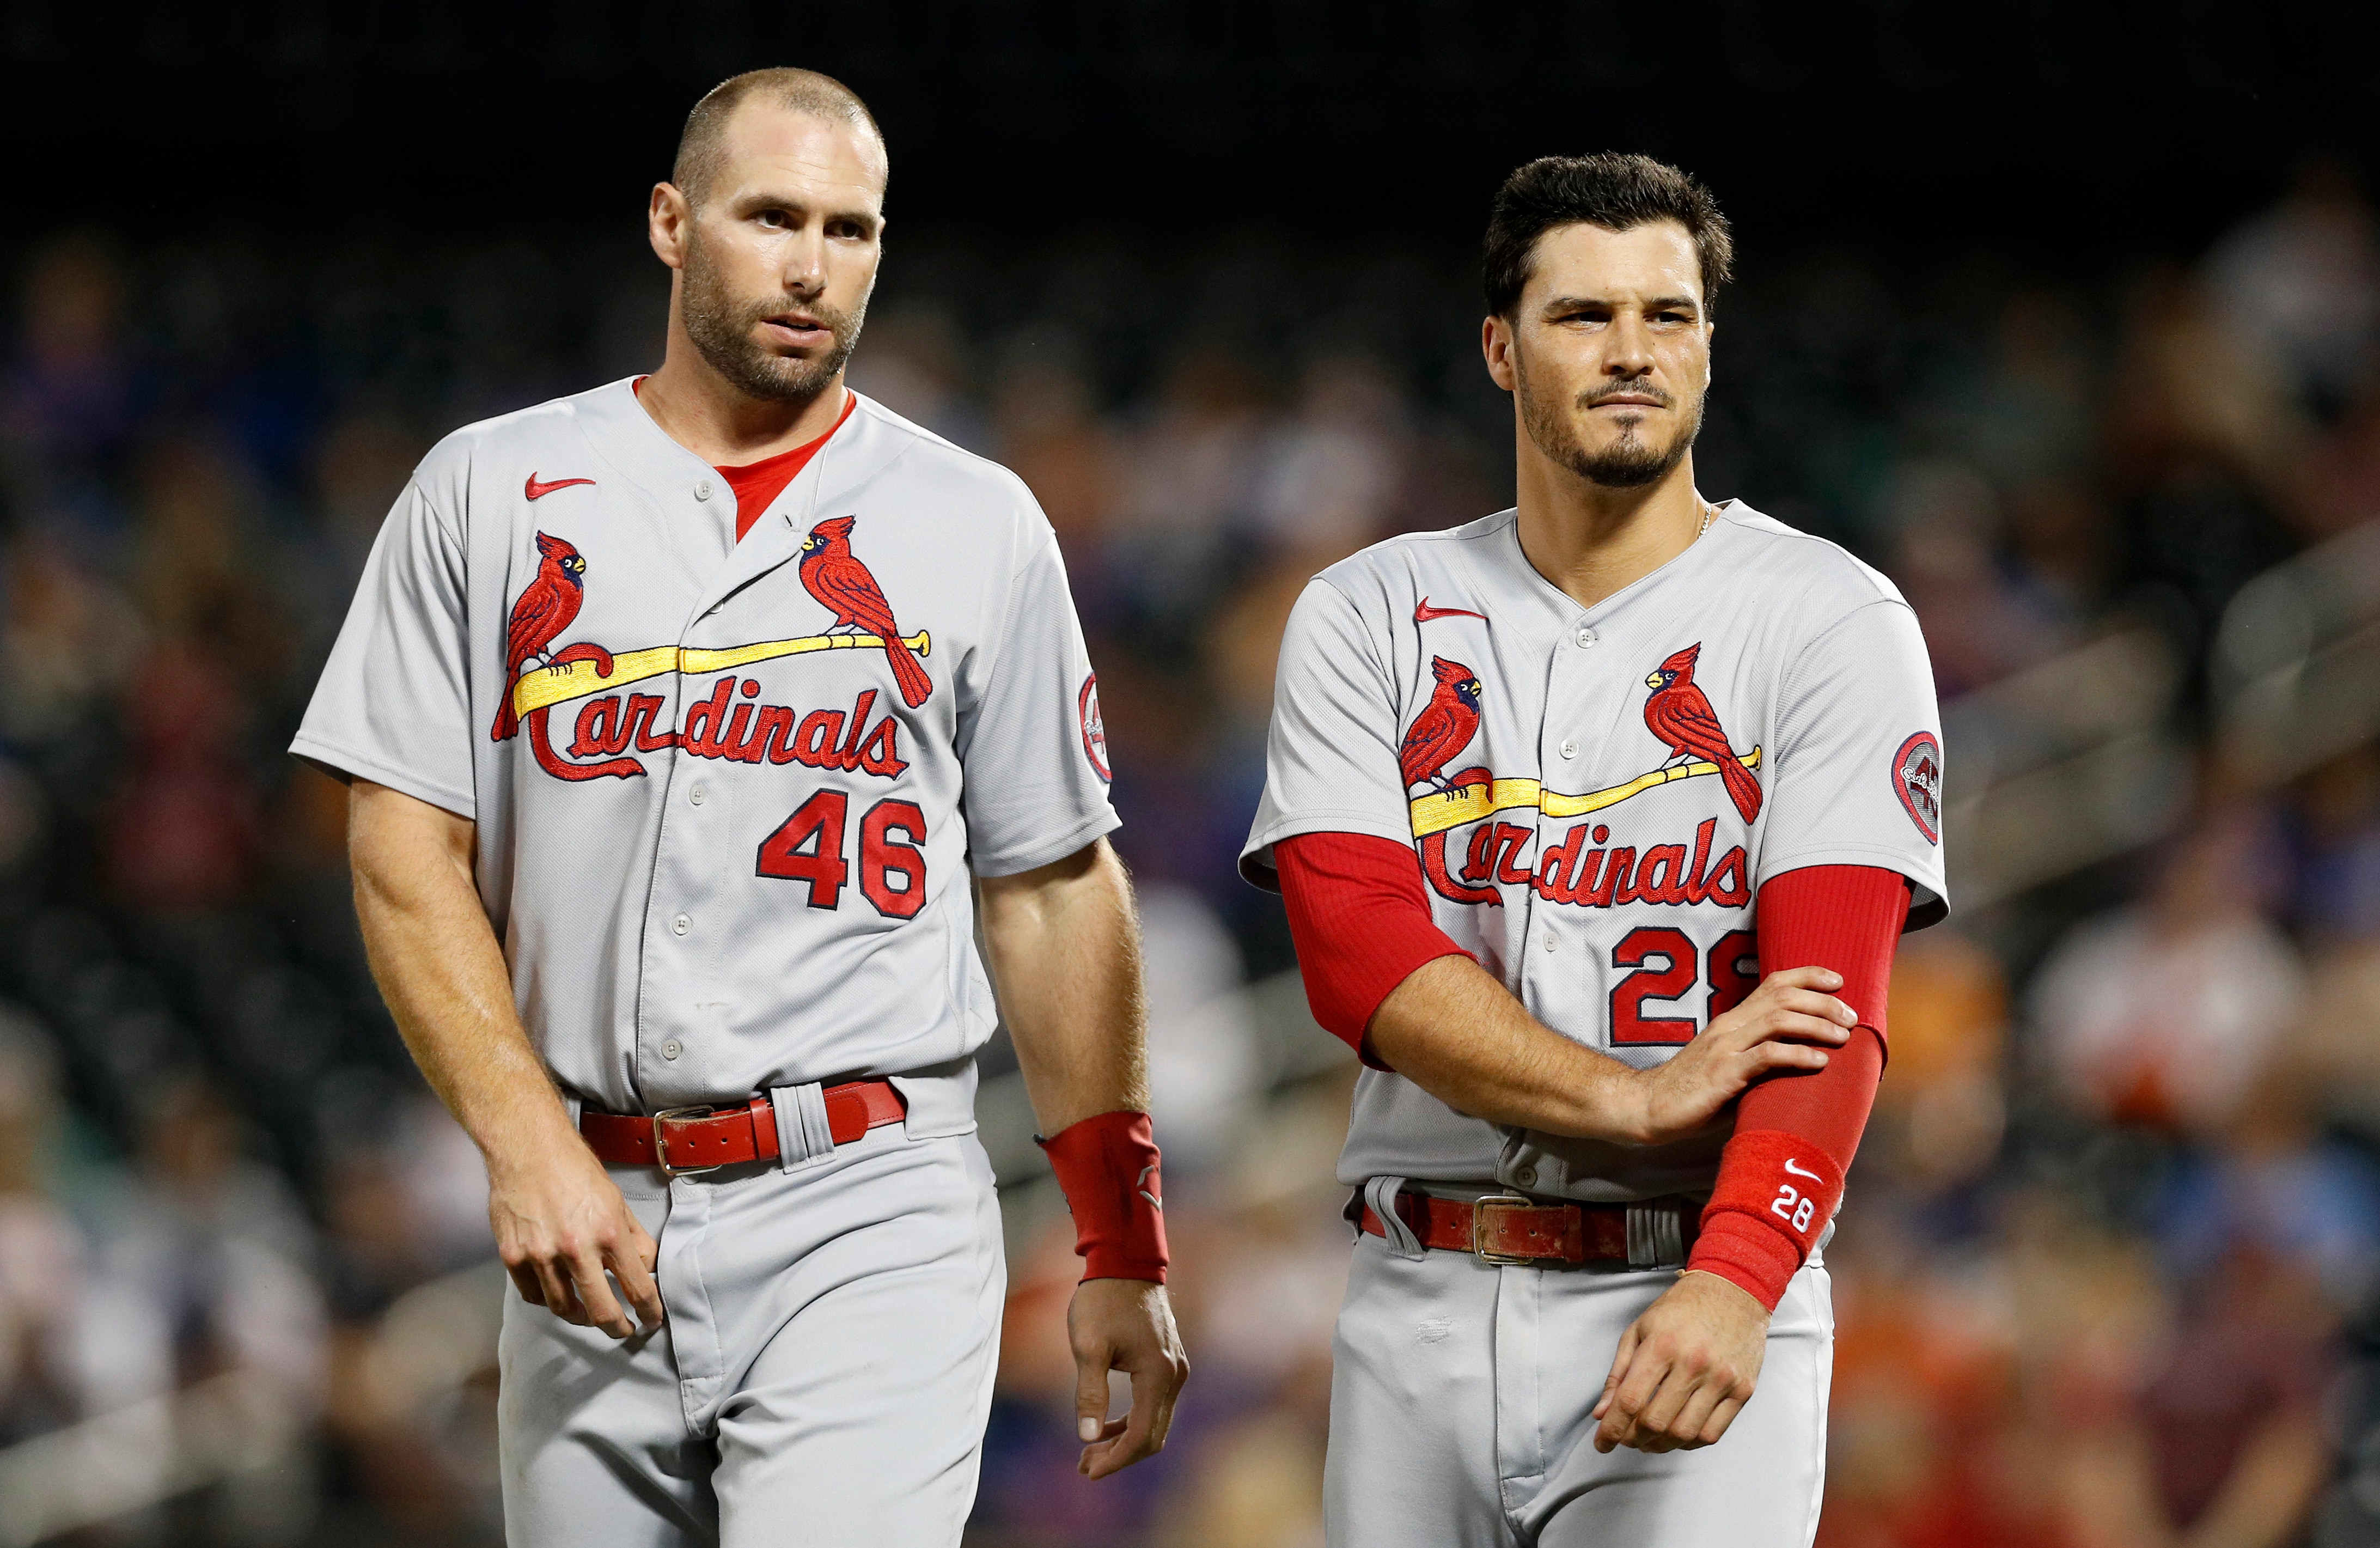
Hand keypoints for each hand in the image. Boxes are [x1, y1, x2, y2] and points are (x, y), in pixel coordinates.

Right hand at [488, 1139, 663, 1338]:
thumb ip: (634, 1237)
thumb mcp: (617, 1200)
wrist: (527, 1148)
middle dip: (617, 1328)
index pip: (638, 1287)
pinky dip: (548, 1299)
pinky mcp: (513, 1256)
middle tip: (623, 1330)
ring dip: (581, 1316)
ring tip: (589, 1314)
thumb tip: (648, 1266)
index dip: (649, 1311)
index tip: (651, 1320)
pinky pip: (533, 1295)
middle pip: (601, 1310)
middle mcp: (575, 1248)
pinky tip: (557, 1294)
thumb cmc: (573, 1169)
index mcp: (609, 1232)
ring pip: (563, 1308)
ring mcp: (541, 1255)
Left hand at [1068, 1277, 1188, 1478]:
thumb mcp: (1089, 1346)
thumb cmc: (1103, 1300)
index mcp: (1157, 1375)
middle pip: (1153, 1435)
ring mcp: (1175, 1368)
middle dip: (1119, 1456)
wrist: (1125, 1262)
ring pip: (1155, 1422)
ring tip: (1089, 1451)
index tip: (1087, 1470)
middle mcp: (1174, 1376)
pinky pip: (1154, 1404)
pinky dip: (1131, 1421)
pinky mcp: (1168, 1362)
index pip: (1141, 1435)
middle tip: (1083, 1466)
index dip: (1115, 1460)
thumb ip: (1090, 1392)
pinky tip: (1106, 1426)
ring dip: (1124, 1441)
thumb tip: (1087, 1437)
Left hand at [1592, 1270, 1768, 1452]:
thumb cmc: (1683, 1309)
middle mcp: (1693, 1364)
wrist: (1733, 1291)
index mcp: (1662, 1345)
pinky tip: (1677, 1435)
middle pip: (1656, 1422)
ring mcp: (1721, 1379)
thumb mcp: (1639, 1330)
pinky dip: (1689, 1443)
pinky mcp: (1743, 1391)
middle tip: (1625, 1438)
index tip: (1601, 1443)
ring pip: (1684, 1434)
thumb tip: (1602, 1413)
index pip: (1630, 1401)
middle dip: (1633, 1439)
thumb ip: (1618, 1374)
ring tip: (1648, 1440)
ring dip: (1660, 1445)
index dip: (1611, 1429)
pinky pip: (1712, 1434)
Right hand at [1623, 967, 1853, 1146]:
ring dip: (1818, 1025)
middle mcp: (1730, 1026)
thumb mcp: (1728, 1064)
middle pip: (1783, 997)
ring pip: (1780, 1020)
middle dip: (1824, 1003)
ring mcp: (1726, 1048)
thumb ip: (1758, 1057)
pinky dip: (1798, 1055)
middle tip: (1851, 1018)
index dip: (1808, 976)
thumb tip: (1800, 1063)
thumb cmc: (1692, 1090)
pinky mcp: (1724, 1073)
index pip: (1773, 983)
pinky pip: (1766, 1056)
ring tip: (1843, 1037)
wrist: (1648, 1106)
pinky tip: (1819, 1062)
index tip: (1838, 981)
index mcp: (1732, 1020)